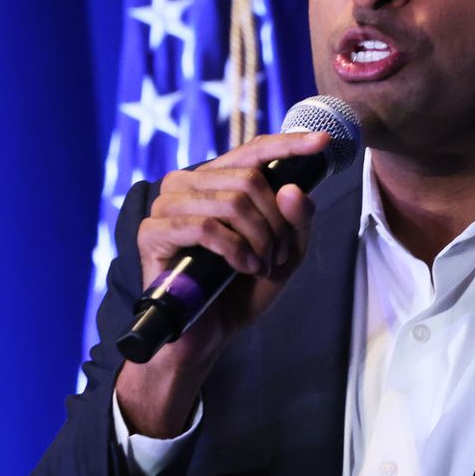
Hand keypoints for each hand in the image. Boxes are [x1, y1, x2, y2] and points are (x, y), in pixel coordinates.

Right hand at [115, 129, 327, 435]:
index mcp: (217, 182)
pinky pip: (204, 227)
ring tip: (260, 265)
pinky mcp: (152, 232)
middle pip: (248, 178)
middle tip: (278, 255)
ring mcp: (167, 206)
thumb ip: (297, 221)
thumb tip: (293, 190)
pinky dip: (234, 249)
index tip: (322, 141)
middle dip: (276, 221)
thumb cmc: (241, 290)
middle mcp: (189, 184)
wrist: (208, 334)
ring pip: (230, 201)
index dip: (289, 143)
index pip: (253, 150)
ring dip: (258, 238)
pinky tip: (242, 268)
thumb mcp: (286, 254)